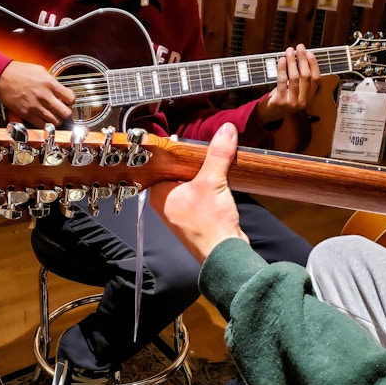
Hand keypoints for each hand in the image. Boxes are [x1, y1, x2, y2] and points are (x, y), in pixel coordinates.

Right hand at [0, 61, 74, 127]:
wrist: (2, 76)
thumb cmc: (20, 72)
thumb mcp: (41, 71)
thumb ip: (53, 82)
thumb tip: (61, 91)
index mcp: (50, 84)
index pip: (71, 98)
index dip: (71, 101)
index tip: (68, 101)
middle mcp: (44, 96)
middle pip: (65, 113)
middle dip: (66, 113)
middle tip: (63, 111)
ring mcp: (35, 107)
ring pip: (55, 122)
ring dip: (57, 120)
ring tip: (53, 116)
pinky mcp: (27, 114)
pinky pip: (42, 125)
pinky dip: (46, 125)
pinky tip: (44, 119)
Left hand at [150, 123, 247, 262]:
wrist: (224, 253)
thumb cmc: (210, 223)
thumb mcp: (213, 182)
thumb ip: (218, 154)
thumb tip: (226, 130)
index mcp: (159, 194)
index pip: (162, 164)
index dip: (176, 151)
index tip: (187, 139)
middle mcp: (166, 203)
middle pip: (178, 172)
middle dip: (193, 161)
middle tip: (205, 147)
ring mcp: (181, 211)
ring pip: (191, 183)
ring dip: (203, 174)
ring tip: (215, 160)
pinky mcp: (196, 217)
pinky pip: (200, 194)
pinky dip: (209, 186)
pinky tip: (219, 179)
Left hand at [257, 44, 319, 124]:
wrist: (269, 115)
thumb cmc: (282, 100)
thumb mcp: (295, 92)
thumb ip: (300, 80)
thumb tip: (301, 58)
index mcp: (309, 98)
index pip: (316, 79)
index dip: (314, 65)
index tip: (310, 53)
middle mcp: (303, 101)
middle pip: (306, 76)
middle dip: (303, 59)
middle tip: (300, 48)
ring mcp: (292, 102)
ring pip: (295, 77)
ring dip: (292, 62)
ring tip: (289, 51)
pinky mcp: (281, 101)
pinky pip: (282, 81)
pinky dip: (282, 69)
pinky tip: (282, 60)